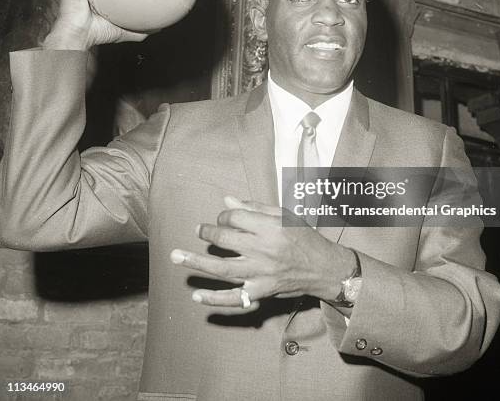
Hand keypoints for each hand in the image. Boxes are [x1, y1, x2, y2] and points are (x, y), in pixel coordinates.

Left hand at [170, 196, 357, 309]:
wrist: (324, 268)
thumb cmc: (305, 237)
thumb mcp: (284, 215)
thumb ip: (255, 208)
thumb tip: (227, 200)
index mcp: (270, 227)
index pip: (235, 217)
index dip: (224, 215)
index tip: (224, 217)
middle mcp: (264, 249)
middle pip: (225, 240)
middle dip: (207, 232)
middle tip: (198, 229)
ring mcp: (261, 273)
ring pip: (222, 269)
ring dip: (196, 262)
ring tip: (175, 256)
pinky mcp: (262, 291)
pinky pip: (235, 298)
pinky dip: (214, 299)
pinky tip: (196, 297)